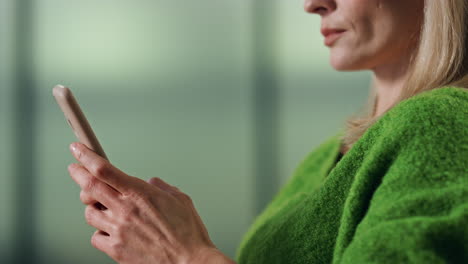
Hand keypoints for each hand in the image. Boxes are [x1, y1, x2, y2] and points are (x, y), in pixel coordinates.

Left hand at [67, 142, 233, 263]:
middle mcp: (125, 210)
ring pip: (89, 213)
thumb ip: (162, 187)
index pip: (104, 169)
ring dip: (92, 207)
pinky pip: (96, 237)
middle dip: (78, 174)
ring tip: (103, 207)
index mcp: (140, 193)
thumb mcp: (180, 199)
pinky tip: (110, 230)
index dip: (86, 156)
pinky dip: (100, 232)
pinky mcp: (116, 250)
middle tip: (75, 169)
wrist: (188, 262)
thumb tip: (152, 183)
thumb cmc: (188, 234)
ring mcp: (118, 230)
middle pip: (88, 187)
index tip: (78, 150)